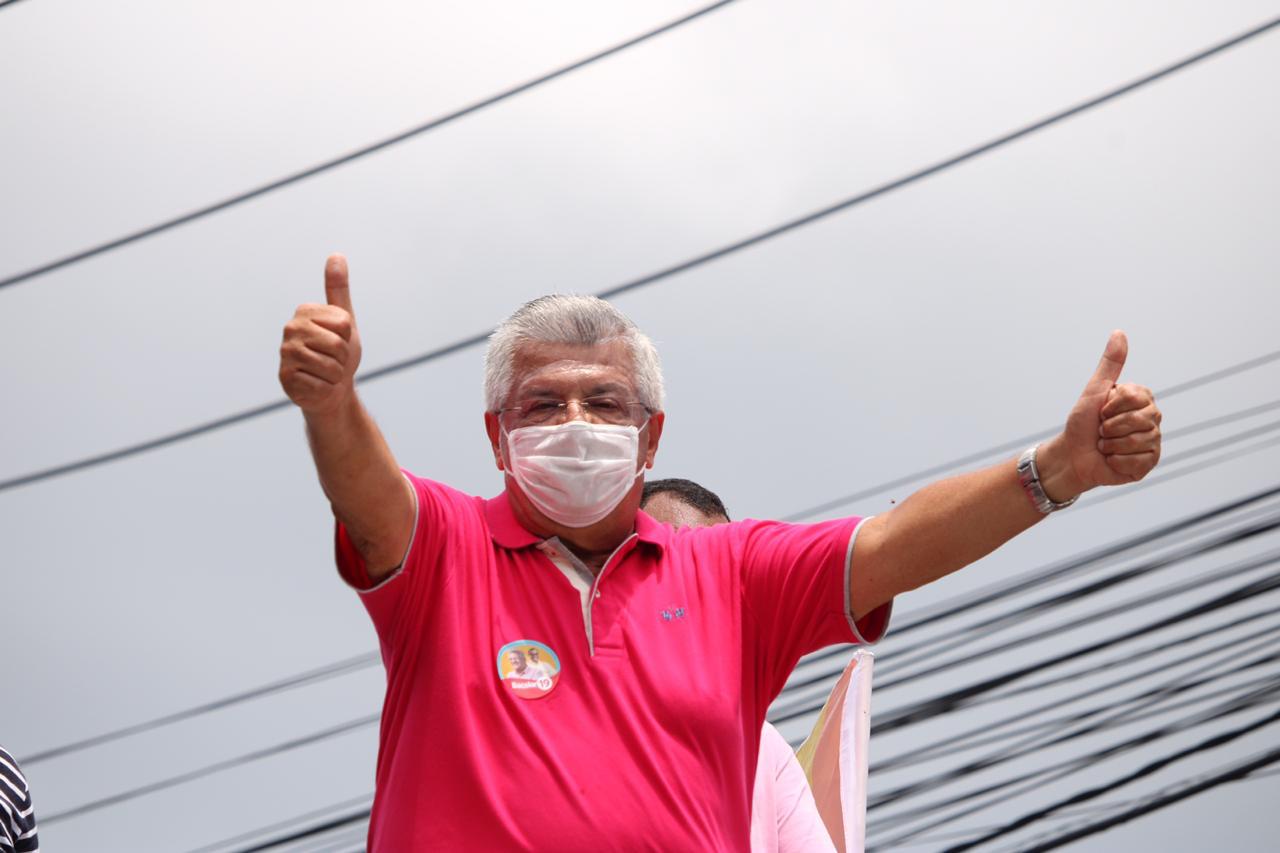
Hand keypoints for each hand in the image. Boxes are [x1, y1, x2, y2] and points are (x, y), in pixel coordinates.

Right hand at [279, 254, 362, 413]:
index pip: (344, 323)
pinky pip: (321, 384)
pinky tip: (316, 385)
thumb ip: (338, 289)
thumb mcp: (345, 321)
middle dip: (343, 358)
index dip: (348, 337)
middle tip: (334, 360)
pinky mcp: (285, 378)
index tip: (339, 340)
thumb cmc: (339, 354)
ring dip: (335, 374)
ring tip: (326, 372)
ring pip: (330, 366)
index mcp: (305, 311)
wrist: (332, 389)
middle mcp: (290, 329)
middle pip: (337, 344)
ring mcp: (285, 354)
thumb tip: (336, 255)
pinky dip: (325, 388)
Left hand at [1038, 331, 1161, 500]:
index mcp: (1142, 399)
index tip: (1101, 410)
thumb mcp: (1094, 391)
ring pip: (1139, 440)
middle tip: (1101, 430)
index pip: (1135, 396)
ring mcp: (1153, 441)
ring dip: (1111, 445)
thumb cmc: (1082, 423)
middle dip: (1110, 426)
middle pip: (1139, 419)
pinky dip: (1117, 460)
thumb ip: (1110, 364)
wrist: (1072, 456)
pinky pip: (1138, 460)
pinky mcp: (1149, 463)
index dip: (1111, 406)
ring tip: (1106, 445)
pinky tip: (1112, 459)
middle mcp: (1152, 419)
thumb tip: (1119, 332)